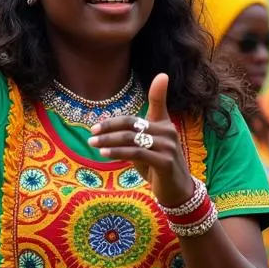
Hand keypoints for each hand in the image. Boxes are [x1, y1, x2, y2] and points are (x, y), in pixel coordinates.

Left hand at [87, 74, 193, 206]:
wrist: (176, 191)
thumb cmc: (158, 168)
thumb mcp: (147, 148)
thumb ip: (134, 136)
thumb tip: (110, 131)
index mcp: (164, 125)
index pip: (159, 103)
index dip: (160, 89)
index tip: (163, 75)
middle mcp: (168, 132)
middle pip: (133, 123)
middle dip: (110, 127)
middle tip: (92, 132)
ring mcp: (168, 147)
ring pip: (131, 138)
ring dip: (108, 141)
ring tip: (93, 144)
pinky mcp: (165, 162)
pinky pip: (136, 153)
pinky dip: (117, 152)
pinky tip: (104, 153)